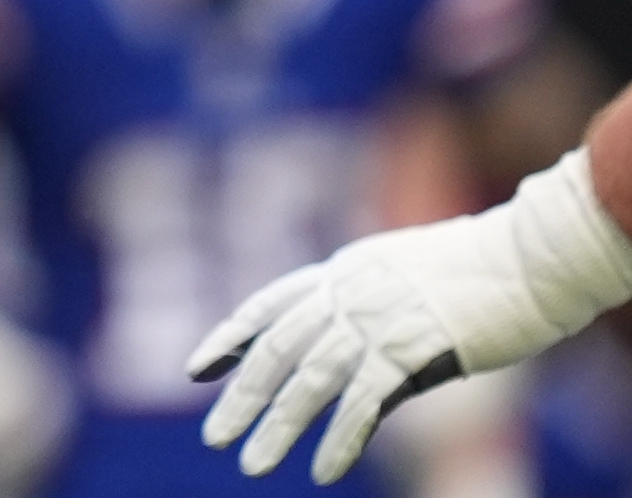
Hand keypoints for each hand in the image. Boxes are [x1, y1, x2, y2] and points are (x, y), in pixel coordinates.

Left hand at [191, 148, 631, 481]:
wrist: (530, 257)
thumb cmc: (477, 269)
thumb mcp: (403, 277)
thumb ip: (366, 306)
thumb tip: (346, 349)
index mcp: (342, 271)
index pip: (268, 305)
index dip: (230, 337)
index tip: (196, 369)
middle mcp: (348, 292)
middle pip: (278, 348)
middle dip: (242, 395)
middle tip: (213, 436)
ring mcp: (378, 320)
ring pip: (311, 379)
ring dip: (279, 426)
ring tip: (252, 464)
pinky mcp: (414, 348)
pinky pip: (365, 401)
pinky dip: (340, 437)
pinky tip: (321, 469)